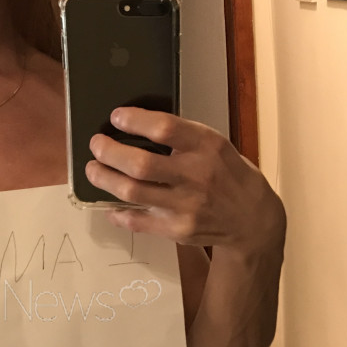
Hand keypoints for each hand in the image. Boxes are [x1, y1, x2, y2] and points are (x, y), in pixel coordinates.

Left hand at [85, 107, 284, 252]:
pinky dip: (117, 213)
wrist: (253, 221)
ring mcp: (186, 206)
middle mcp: (196, 176)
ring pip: (132, 192)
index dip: (135, 121)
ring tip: (93, 170)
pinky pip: (137, 221)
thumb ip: (184, 138)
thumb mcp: (217, 146)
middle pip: (141, 164)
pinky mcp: (178, 230)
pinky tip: (109, 205)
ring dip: (105, 179)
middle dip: (110, 152)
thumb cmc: (229, 176)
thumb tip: (138, 126)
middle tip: (96, 145)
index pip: (165, 129)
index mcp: (207, 146)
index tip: (116, 116)